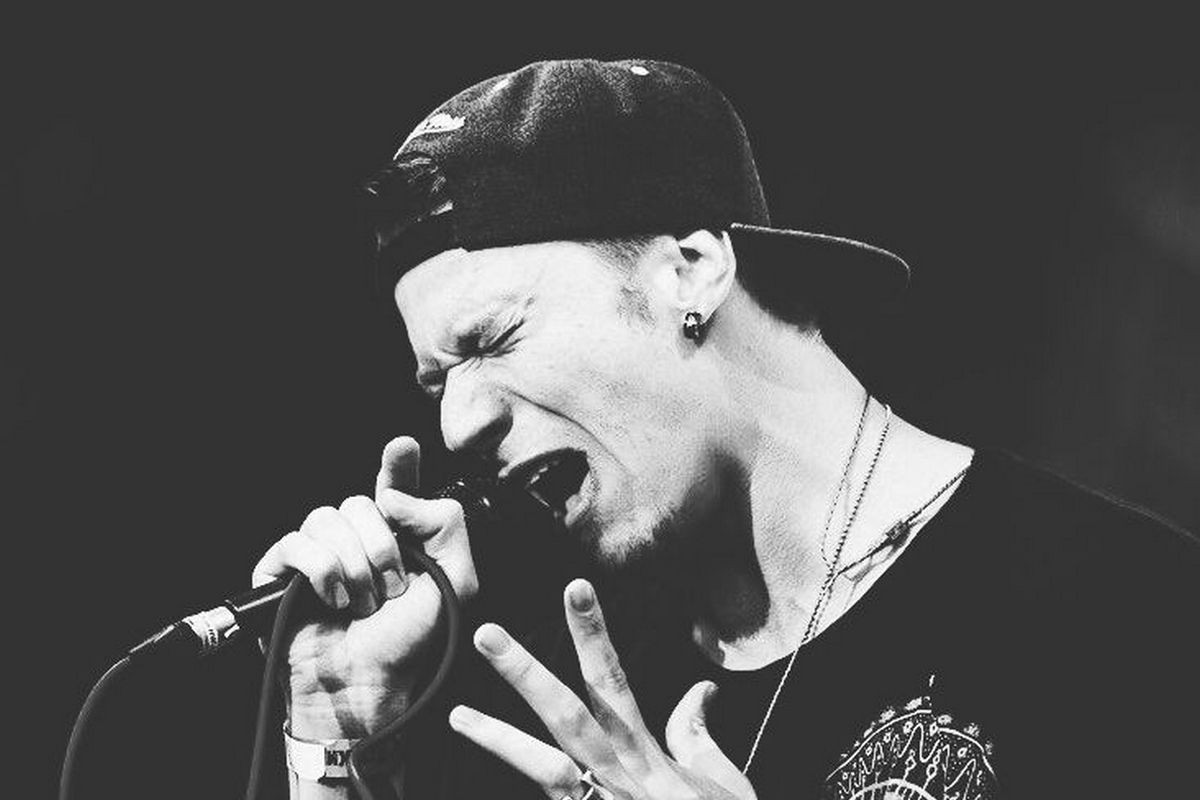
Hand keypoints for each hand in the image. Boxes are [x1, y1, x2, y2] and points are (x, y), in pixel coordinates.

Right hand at [251, 436, 479, 738]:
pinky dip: (319, 569)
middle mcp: (354, 539)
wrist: (367, 683)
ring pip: (326, 518)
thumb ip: (445, 524)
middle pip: (359, 502)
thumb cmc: (410, 641)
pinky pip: (295, 542)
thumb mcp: (456, 582)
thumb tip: (392, 495)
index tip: (403, 447)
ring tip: (362, 605)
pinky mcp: (280, 572)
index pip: (394, 486)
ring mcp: (315, 553)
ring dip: (353, 566)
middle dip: (381, 547)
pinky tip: (332, 599)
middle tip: (392, 590)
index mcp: (396, 536)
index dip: (398, 464)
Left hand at [448, 579, 755, 799]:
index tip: (575, 587)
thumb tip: (702, 688)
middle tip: (485, 634)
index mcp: (645, 753)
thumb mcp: (721, 779)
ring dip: (498, 739)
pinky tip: (484, 757)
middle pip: (566, 713)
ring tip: (456, 716)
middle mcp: (618, 774)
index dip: (593, 632)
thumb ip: (696, 733)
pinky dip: (530, 795)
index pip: (613, 679)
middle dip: (524, 673)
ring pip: (545, 769)